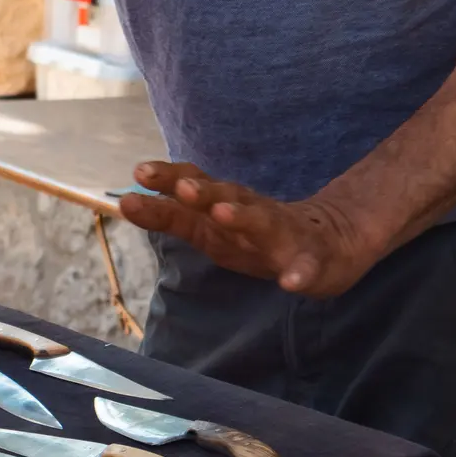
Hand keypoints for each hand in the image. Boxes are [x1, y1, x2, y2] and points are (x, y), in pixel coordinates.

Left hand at [120, 161, 388, 297]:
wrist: (331, 241)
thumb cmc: (259, 233)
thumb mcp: (214, 225)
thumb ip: (174, 213)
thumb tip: (124, 201)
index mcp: (226, 210)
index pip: (192, 191)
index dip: (168, 182)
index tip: (139, 173)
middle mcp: (251, 216)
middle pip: (225, 198)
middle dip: (205, 192)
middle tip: (183, 188)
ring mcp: (284, 236)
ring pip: (263, 222)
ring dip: (243, 217)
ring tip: (224, 213)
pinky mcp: (313, 260)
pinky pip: (306, 268)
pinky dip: (300, 274)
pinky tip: (292, 283)